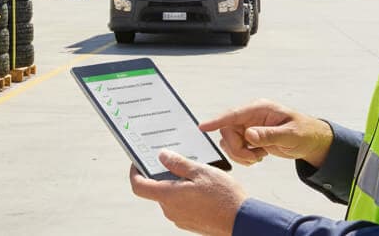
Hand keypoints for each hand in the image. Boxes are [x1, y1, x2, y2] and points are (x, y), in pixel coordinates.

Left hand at [129, 150, 245, 234]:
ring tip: (195, 174)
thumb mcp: (201, 172)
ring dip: (176, 184)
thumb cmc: (224, 197)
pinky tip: (201, 188)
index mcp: (168, 196)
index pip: (138, 186)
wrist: (243, 221)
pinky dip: (185, 194)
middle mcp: (170, 210)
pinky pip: (181, 205)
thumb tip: (161, 156)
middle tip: (176, 161)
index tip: (137, 162)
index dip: (134, 172)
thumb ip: (178, 163)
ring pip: (170, 197)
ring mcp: (180, 219)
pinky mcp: (190, 223)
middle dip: (162, 174)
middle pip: (156, 189)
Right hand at [199, 100, 333, 167]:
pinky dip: (244, 157)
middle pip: (228, 132)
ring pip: (229, 141)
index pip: (233, 114)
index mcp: (259, 109)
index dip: (217, 121)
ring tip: (258, 157)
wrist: (312, 142)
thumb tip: (249, 135)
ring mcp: (249, 127)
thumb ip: (269, 135)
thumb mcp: (290, 135)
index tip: (203, 127)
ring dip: (240, 154)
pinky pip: (236, 148)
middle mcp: (250, 117)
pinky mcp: (249, 137)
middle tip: (253, 158)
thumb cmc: (305, 133)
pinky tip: (258, 157)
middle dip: (237, 148)